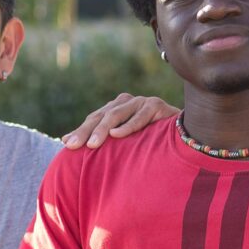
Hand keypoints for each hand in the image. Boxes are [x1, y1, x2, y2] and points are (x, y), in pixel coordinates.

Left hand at [61, 92, 178, 149]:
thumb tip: (63, 141)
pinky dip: (129, 125)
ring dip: (104, 129)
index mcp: (116, 108)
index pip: (94, 119)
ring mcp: (142, 102)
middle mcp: (127, 102)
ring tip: (93, 144)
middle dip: (86, 131)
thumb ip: (101, 140)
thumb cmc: (150, 142)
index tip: (66, 145)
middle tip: (73, 146)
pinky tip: (117, 135)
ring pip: (118, 114)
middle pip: (102, 116)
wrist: (185, 137)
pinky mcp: (157, 106)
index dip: (80, 131)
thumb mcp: (124, 143)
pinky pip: (141, 116)